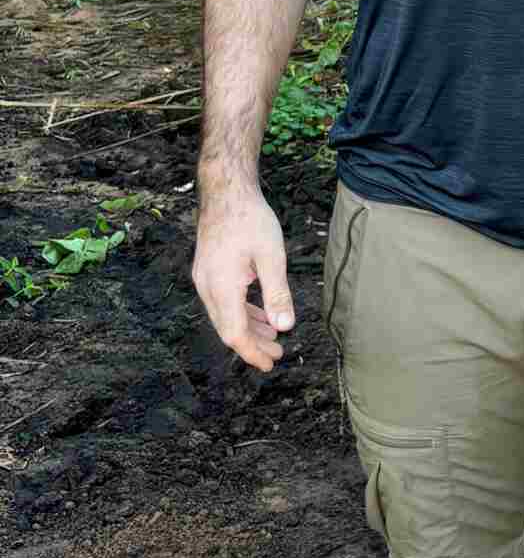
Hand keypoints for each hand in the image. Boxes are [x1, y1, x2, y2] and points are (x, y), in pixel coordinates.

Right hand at [193, 183, 294, 371]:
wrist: (226, 192)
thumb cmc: (251, 220)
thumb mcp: (272, 257)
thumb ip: (278, 294)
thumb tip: (285, 327)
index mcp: (221, 287)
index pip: (235, 333)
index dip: (252, 353)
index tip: (271, 364)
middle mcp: (206, 287)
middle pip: (228, 328)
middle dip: (252, 345)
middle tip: (277, 356)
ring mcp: (204, 279)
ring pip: (225, 316)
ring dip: (248, 329)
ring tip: (273, 338)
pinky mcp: (207, 271)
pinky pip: (223, 301)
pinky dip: (241, 311)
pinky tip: (259, 314)